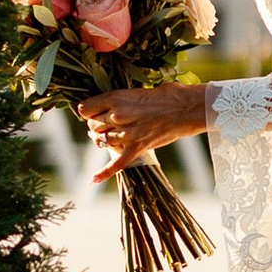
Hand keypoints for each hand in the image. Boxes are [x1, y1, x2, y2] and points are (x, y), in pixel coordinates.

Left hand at [78, 79, 212, 186]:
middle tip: (107, 124)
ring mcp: (127, 134)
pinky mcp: (137, 148)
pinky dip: (104, 172)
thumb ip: (119, 101)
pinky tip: (92, 180)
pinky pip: (117, 163)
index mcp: (115, 98)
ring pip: (101, 141)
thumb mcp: (136, 92)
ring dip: (103, 140)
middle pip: (92, 126)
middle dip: (97, 126)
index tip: (95, 112)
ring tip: (110, 136)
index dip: (88, 111)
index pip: (85, 109)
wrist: (186, 108)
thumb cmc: (166, 95)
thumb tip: (109, 108)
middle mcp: (117, 116)